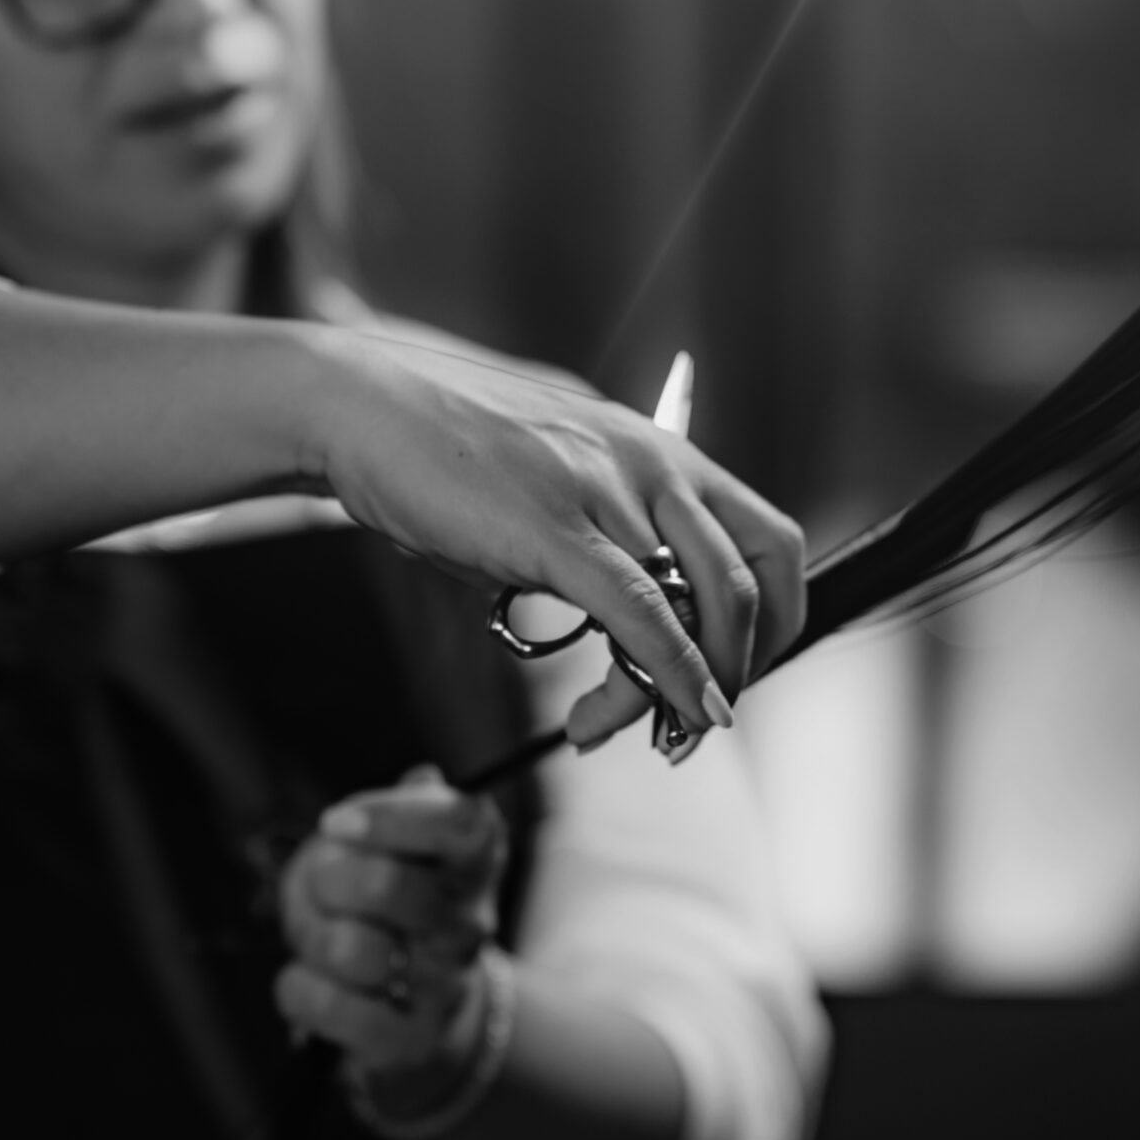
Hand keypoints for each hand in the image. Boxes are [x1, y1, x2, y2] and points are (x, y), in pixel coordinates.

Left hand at [272, 768, 503, 1082]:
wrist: (420, 1014)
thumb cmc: (396, 907)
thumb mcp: (401, 845)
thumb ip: (409, 808)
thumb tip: (423, 778)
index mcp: (474, 861)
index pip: (457, 822)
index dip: (389, 817)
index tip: (336, 822)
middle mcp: (469, 923)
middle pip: (387, 884)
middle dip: (329, 878)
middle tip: (322, 883)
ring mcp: (441, 986)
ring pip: (348, 948)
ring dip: (312, 937)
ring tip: (322, 936)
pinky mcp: (405, 1042)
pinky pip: (326, 1006)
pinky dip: (298, 988)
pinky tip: (309, 979)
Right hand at [304, 328, 805, 744]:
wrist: (364, 405)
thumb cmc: (451, 452)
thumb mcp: (557, 488)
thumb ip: (602, 547)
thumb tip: (624, 633)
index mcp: (662, 454)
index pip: (769, 542)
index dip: (775, 621)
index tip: (737, 672)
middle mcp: (653, 465)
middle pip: (752, 580)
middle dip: (745, 665)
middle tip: (701, 718)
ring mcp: (607, 492)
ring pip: (698, 607)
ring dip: (689, 688)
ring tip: (650, 734)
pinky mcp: (554, 528)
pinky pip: (639, 613)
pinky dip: (669, 673)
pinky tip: (668, 712)